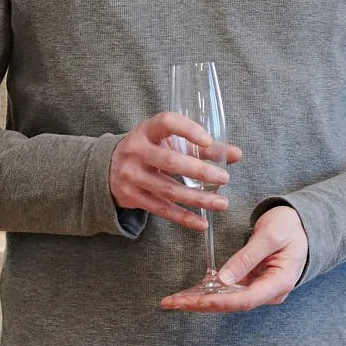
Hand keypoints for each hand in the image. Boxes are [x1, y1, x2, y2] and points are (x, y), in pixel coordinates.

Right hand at [109, 112, 242, 230]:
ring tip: (221, 202)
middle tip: (224, 178)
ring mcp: (132, 176)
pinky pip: (162, 210)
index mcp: (146, 131)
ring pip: (168, 190)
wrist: (108, 169)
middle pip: (170, 162)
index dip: (188, 130)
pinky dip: (184, 218)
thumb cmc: (148, 150)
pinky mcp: (133, 197)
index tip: (209, 141)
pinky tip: (202, 223)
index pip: (166, 123)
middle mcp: (136, 151)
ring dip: (198, 198)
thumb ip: (202, 147)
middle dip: (200, 171)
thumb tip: (236, 154)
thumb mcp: (168, 142)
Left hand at [160, 204, 306, 312]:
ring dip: (200, 300)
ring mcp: (260, 289)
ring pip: (227, 300)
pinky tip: (187, 294)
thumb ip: (247, 258)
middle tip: (172, 302)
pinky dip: (207, 292)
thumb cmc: (290, 227)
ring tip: (173, 300)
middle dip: (201, 304)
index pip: (246, 299)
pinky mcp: (251, 283)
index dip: (219, 302)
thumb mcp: (269, 236)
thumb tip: (223, 279)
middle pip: (232, 304)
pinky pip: (227, 291)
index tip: (197, 300)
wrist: (301, 224)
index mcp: (279, 283)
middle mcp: (269, 292)